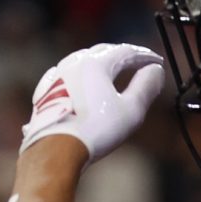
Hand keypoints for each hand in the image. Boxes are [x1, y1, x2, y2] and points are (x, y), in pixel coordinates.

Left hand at [20, 43, 165, 162]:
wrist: (55, 150)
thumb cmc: (96, 130)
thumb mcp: (131, 110)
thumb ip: (146, 87)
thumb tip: (156, 70)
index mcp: (96, 63)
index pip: (126, 51)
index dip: (144, 56)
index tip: (157, 62)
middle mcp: (73, 63)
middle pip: (103, 52)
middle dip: (122, 56)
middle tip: (137, 62)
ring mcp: (55, 76)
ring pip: (81, 61)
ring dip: (99, 63)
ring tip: (111, 71)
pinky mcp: (43, 92)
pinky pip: (64, 76)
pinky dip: (79, 76)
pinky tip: (79, 83)